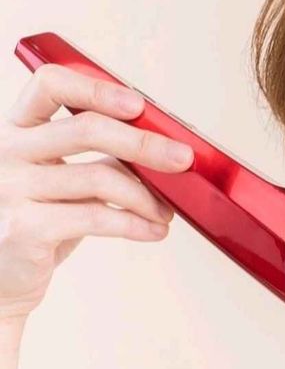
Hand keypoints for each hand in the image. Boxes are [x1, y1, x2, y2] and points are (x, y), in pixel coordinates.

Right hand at [0, 63, 193, 321]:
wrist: (0, 284)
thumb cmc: (36, 227)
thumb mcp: (59, 184)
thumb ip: (95, 161)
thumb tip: (160, 152)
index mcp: (15, 130)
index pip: (49, 85)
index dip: (97, 89)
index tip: (138, 105)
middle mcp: (6, 152)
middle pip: (87, 130)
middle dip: (144, 143)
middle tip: (182, 159)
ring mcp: (11, 189)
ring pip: (99, 178)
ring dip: (145, 196)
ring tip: (166, 212)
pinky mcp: (24, 228)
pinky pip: (96, 218)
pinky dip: (135, 224)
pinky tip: (153, 231)